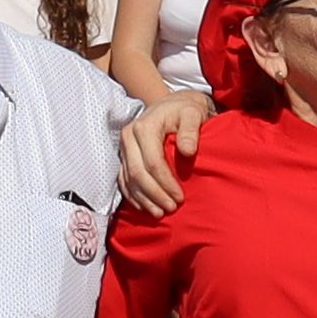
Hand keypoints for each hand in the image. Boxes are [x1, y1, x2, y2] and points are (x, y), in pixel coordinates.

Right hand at [116, 92, 200, 212]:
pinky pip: (123, 180)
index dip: (165, 183)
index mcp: (144, 127)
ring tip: (160, 213)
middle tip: (171, 208)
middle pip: (138, 173)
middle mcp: (129, 136)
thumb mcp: (193, 114)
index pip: (152, 162)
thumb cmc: (185, 111)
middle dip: (154, 194)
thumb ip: (191, 130)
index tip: (180, 197)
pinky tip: (145, 207)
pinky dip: (133, 196)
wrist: (172, 104)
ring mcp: (124, 147)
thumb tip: (188, 151)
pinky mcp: (124, 156)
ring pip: (128, 179)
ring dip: (143, 199)